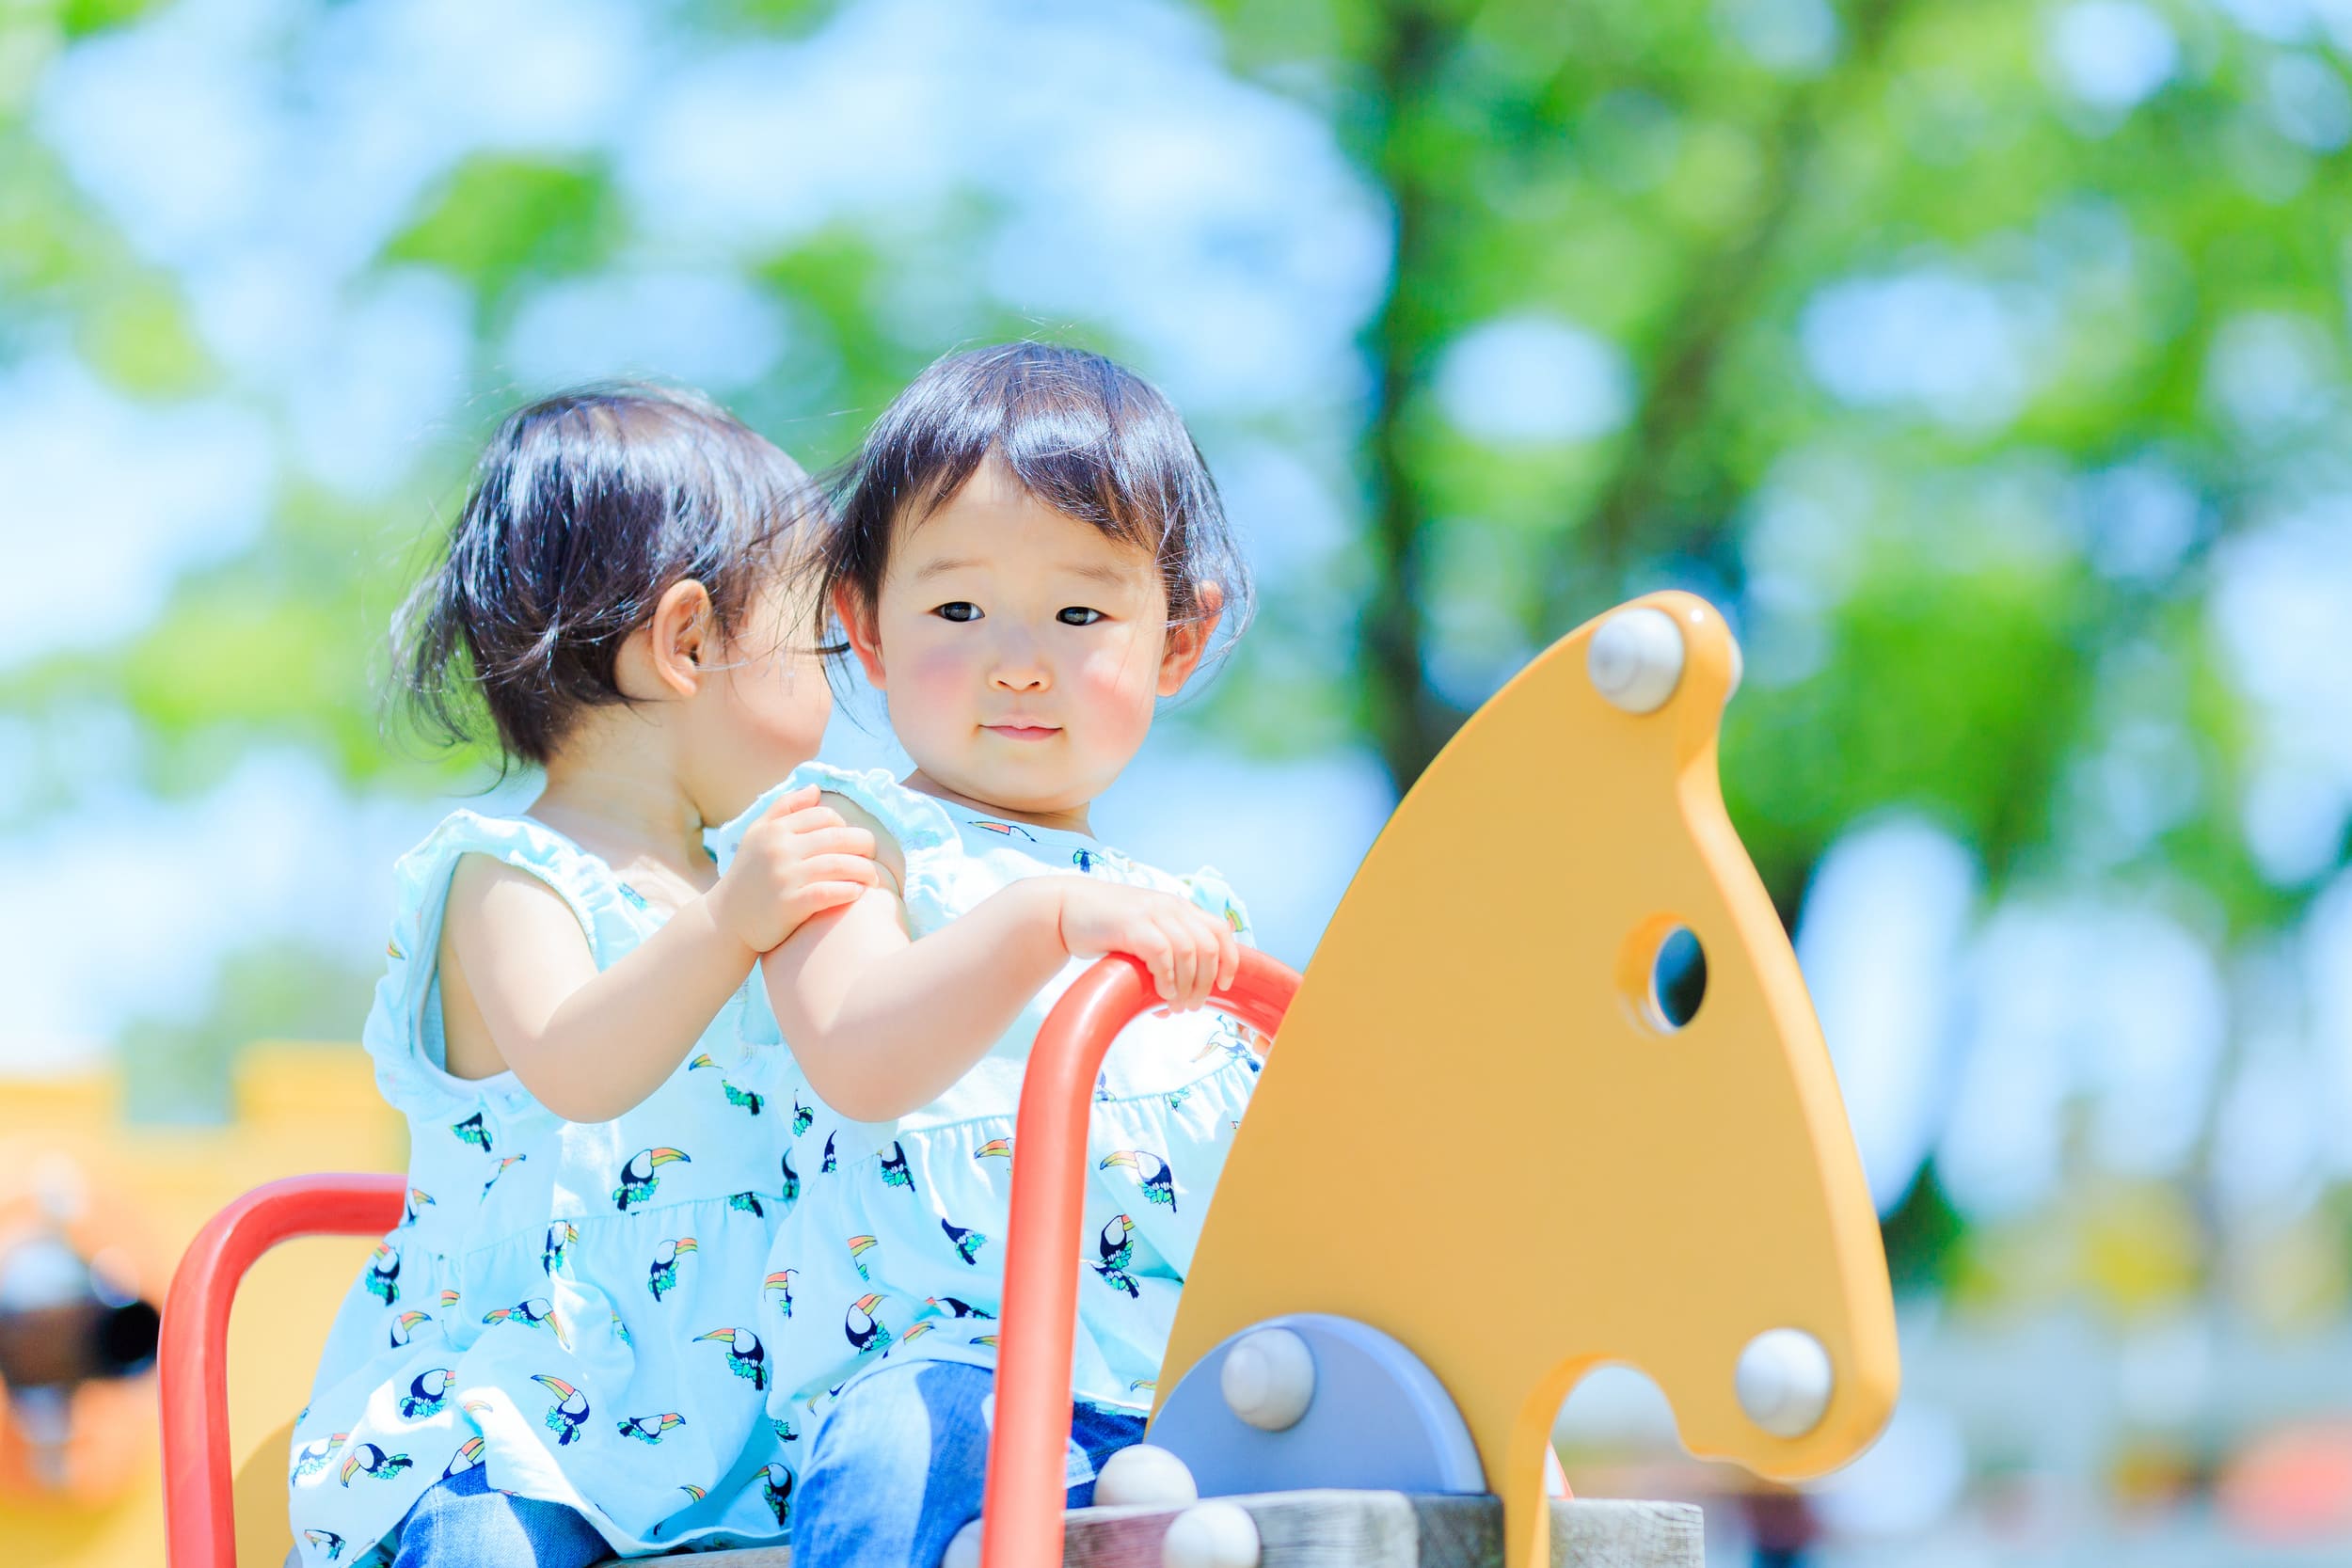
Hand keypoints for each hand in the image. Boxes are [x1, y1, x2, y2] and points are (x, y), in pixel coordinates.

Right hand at [714, 786, 879, 952]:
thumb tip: (816, 789)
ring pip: (838, 864)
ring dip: (865, 870)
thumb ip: (784, 807)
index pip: (825, 816)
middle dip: (864, 845)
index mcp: (775, 829)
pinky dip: (850, 890)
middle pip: (838, 837)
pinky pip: (829, 892)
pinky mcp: (790, 905)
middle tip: (873, 856)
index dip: (845, 826)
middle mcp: (779, 849)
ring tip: (874, 878)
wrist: (726, 919)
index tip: (853, 841)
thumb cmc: (749, 874)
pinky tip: (859, 892)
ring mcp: (784, 877)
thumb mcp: (757, 834)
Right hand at [1054, 882, 1239, 1010]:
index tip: (1225, 986)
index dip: (1230, 960)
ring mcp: (1152, 913)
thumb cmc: (1105, 928)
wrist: (1066, 909)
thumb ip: (1165, 955)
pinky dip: (1166, 978)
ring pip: (1189, 952)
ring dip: (1187, 985)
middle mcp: (1171, 907)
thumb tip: (1178, 998)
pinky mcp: (1133, 925)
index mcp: (1179, 908)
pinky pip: (1162, 954)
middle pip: (1209, 946)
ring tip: (1175, 1006)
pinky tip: (1160, 993)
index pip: (1221, 931)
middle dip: (1206, 982)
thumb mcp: (1145, 933)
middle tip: (1193, 1005)